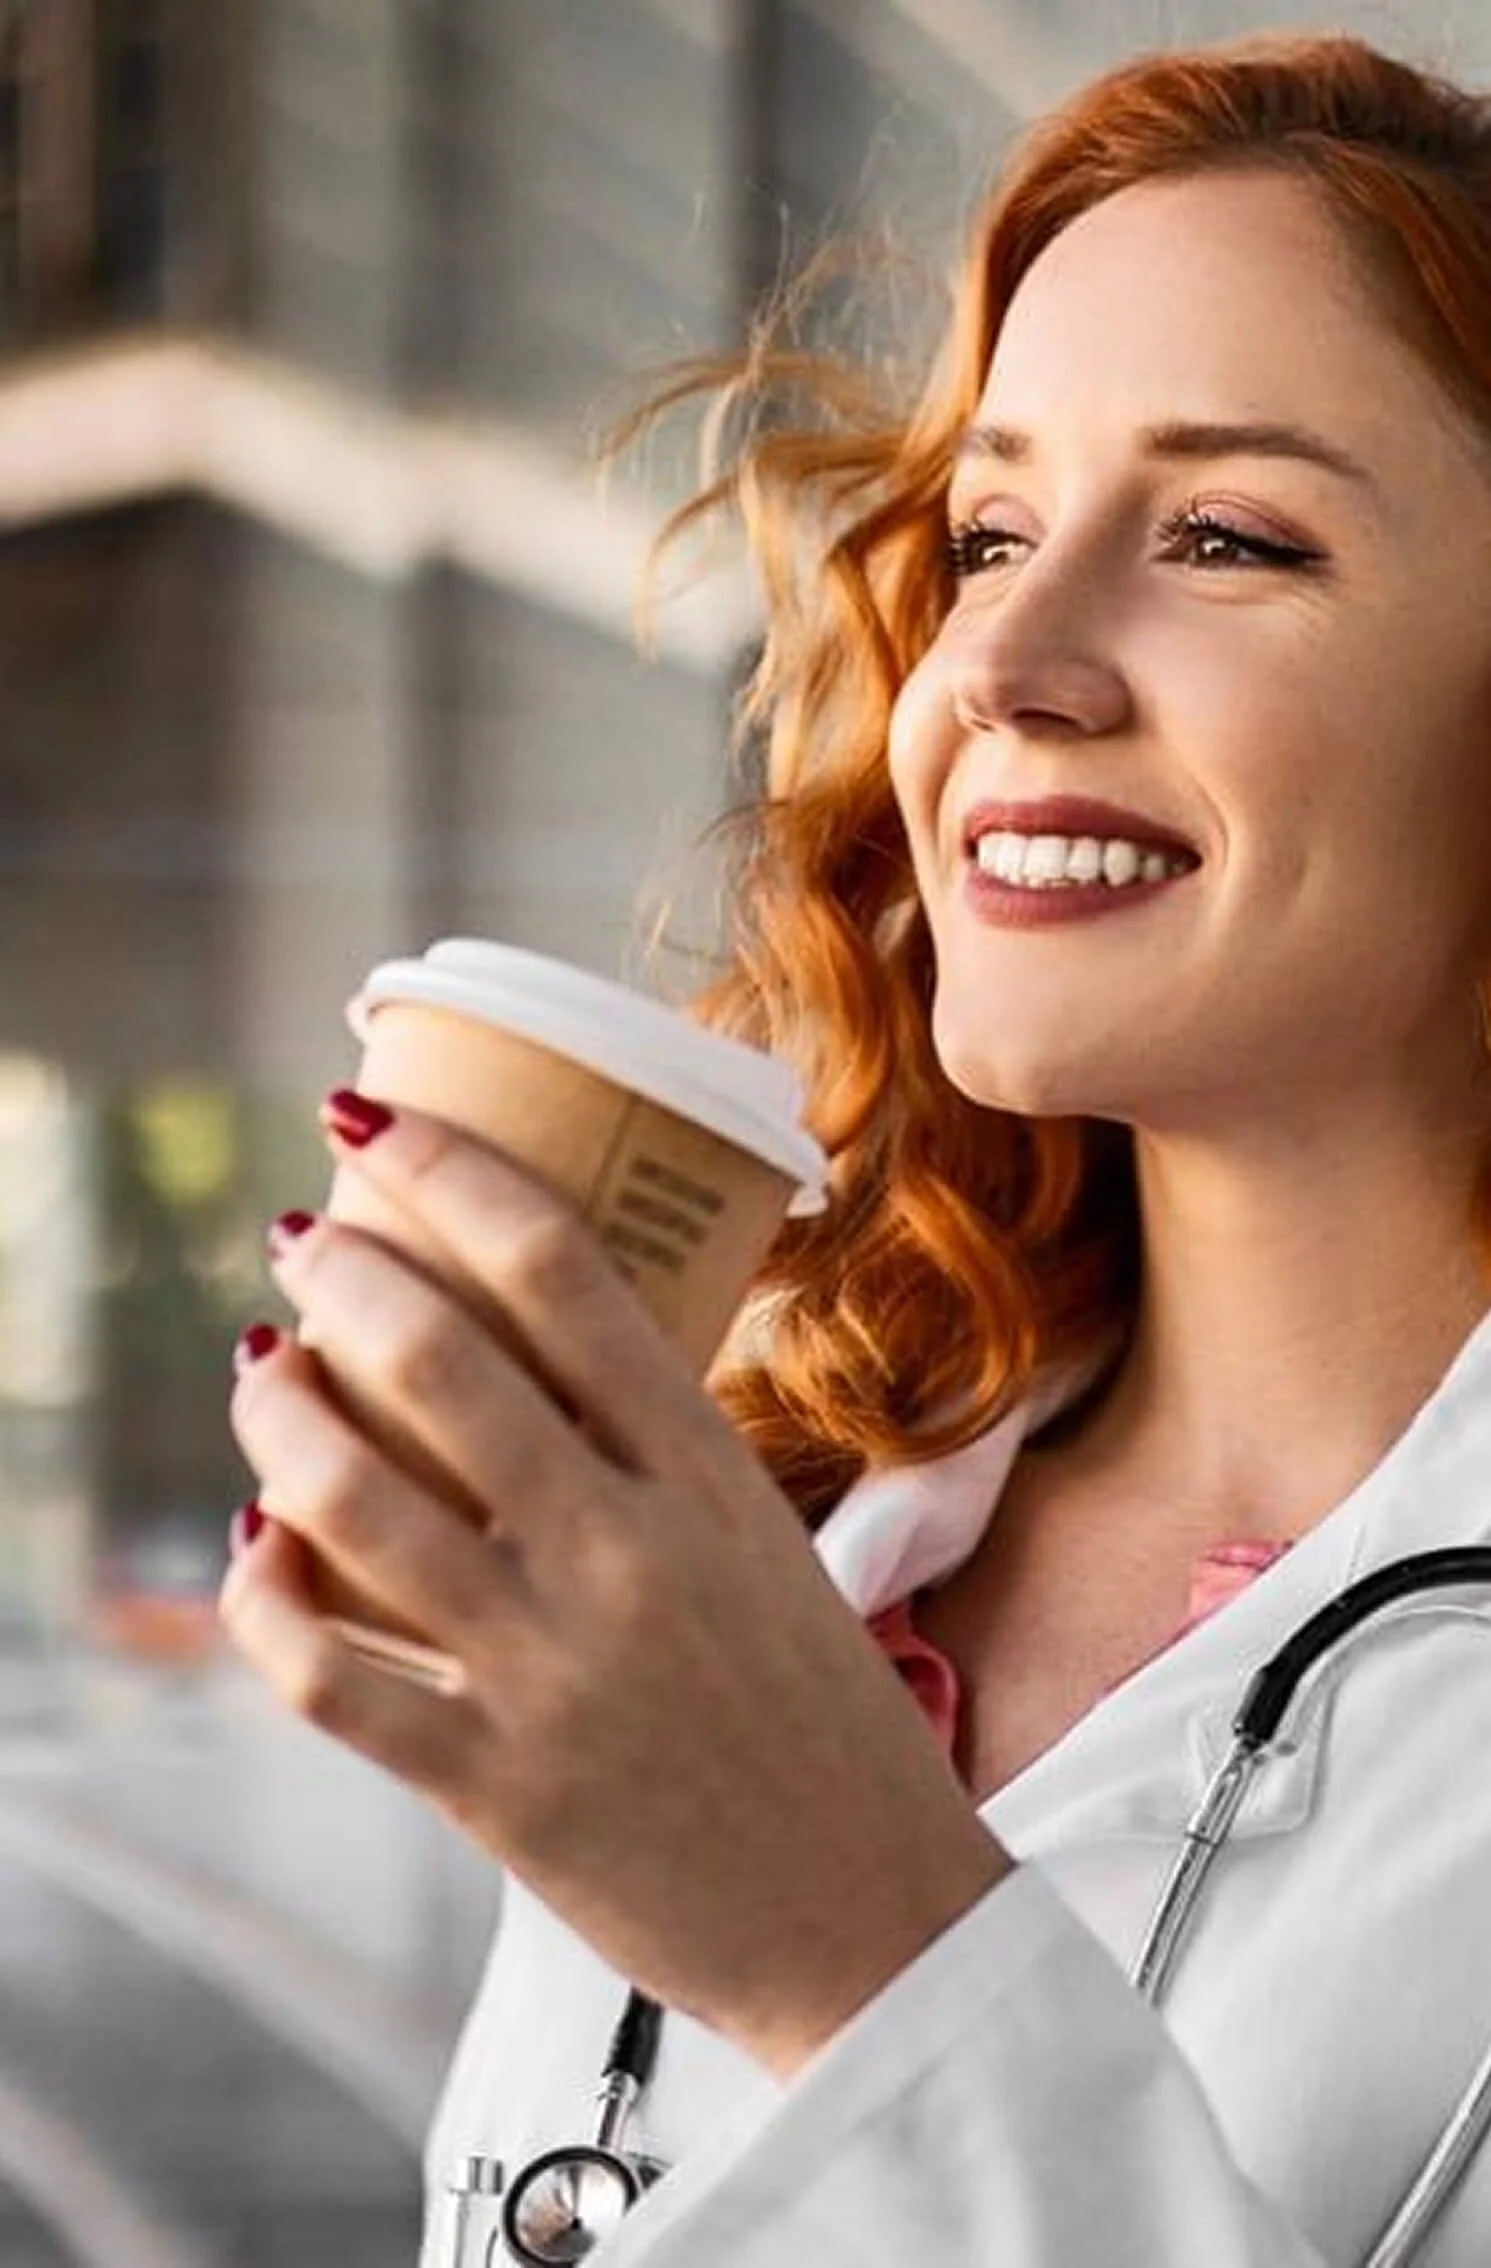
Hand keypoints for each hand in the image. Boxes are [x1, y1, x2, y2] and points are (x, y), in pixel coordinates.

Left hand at [222, 1099, 1011, 2077]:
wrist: (874, 1920)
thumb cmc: (819, 1720)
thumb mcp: (766, 1548)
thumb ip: (655, 1458)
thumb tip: (526, 1360)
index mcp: (711, 1473)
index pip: (562, 1271)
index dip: (450, 1173)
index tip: (375, 1124)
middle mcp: (628, 1551)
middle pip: (437, 1358)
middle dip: (339, 1273)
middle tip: (303, 1244)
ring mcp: (557, 1670)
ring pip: (353, 1500)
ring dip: (276, 1414)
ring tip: (262, 1374)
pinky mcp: (497, 1787)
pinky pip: (329, 1676)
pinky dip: (266, 1601)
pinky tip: (258, 1554)